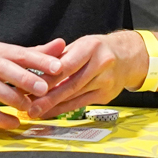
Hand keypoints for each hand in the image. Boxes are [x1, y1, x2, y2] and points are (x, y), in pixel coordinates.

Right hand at [0, 39, 65, 128]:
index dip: (39, 60)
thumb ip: (33, 53)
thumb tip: (61, 45)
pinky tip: (14, 123)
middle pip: (4, 69)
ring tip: (29, 107)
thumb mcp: (5, 55)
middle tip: (44, 88)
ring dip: (12, 98)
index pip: (20, 53)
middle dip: (25, 78)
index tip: (58, 67)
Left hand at [26, 31, 146, 118]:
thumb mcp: (79, 45)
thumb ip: (57, 55)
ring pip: (76, 96)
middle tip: (31, 106)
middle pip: (72, 83)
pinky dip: (64, 110)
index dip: (51, 77)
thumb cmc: (97, 49)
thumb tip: (31, 65)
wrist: (126, 57)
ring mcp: (106, 81)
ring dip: (54, 106)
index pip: (68, 64)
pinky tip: (50, 113)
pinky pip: (81, 104)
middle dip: (49, 97)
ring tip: (36, 111)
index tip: (32, 86)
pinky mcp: (106, 95)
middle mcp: (102, 63)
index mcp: (92, 47)